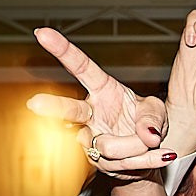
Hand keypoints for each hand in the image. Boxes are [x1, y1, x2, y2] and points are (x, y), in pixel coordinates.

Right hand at [27, 30, 170, 176]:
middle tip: (35, 103)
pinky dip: (147, 159)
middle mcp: (90, 113)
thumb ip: (153, 116)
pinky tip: (160, 154)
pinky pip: (124, 162)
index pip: (81, 67)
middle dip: (53, 107)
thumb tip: (147, 134)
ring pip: (109, 145)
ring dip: (136, 145)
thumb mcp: (157, 111)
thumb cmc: (147, 123)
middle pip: (70, 110)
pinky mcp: (98, 161)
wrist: (149, 154)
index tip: (42, 33)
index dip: (63, 50)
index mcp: (102, 89)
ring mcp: (91, 138)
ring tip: (150, 141)